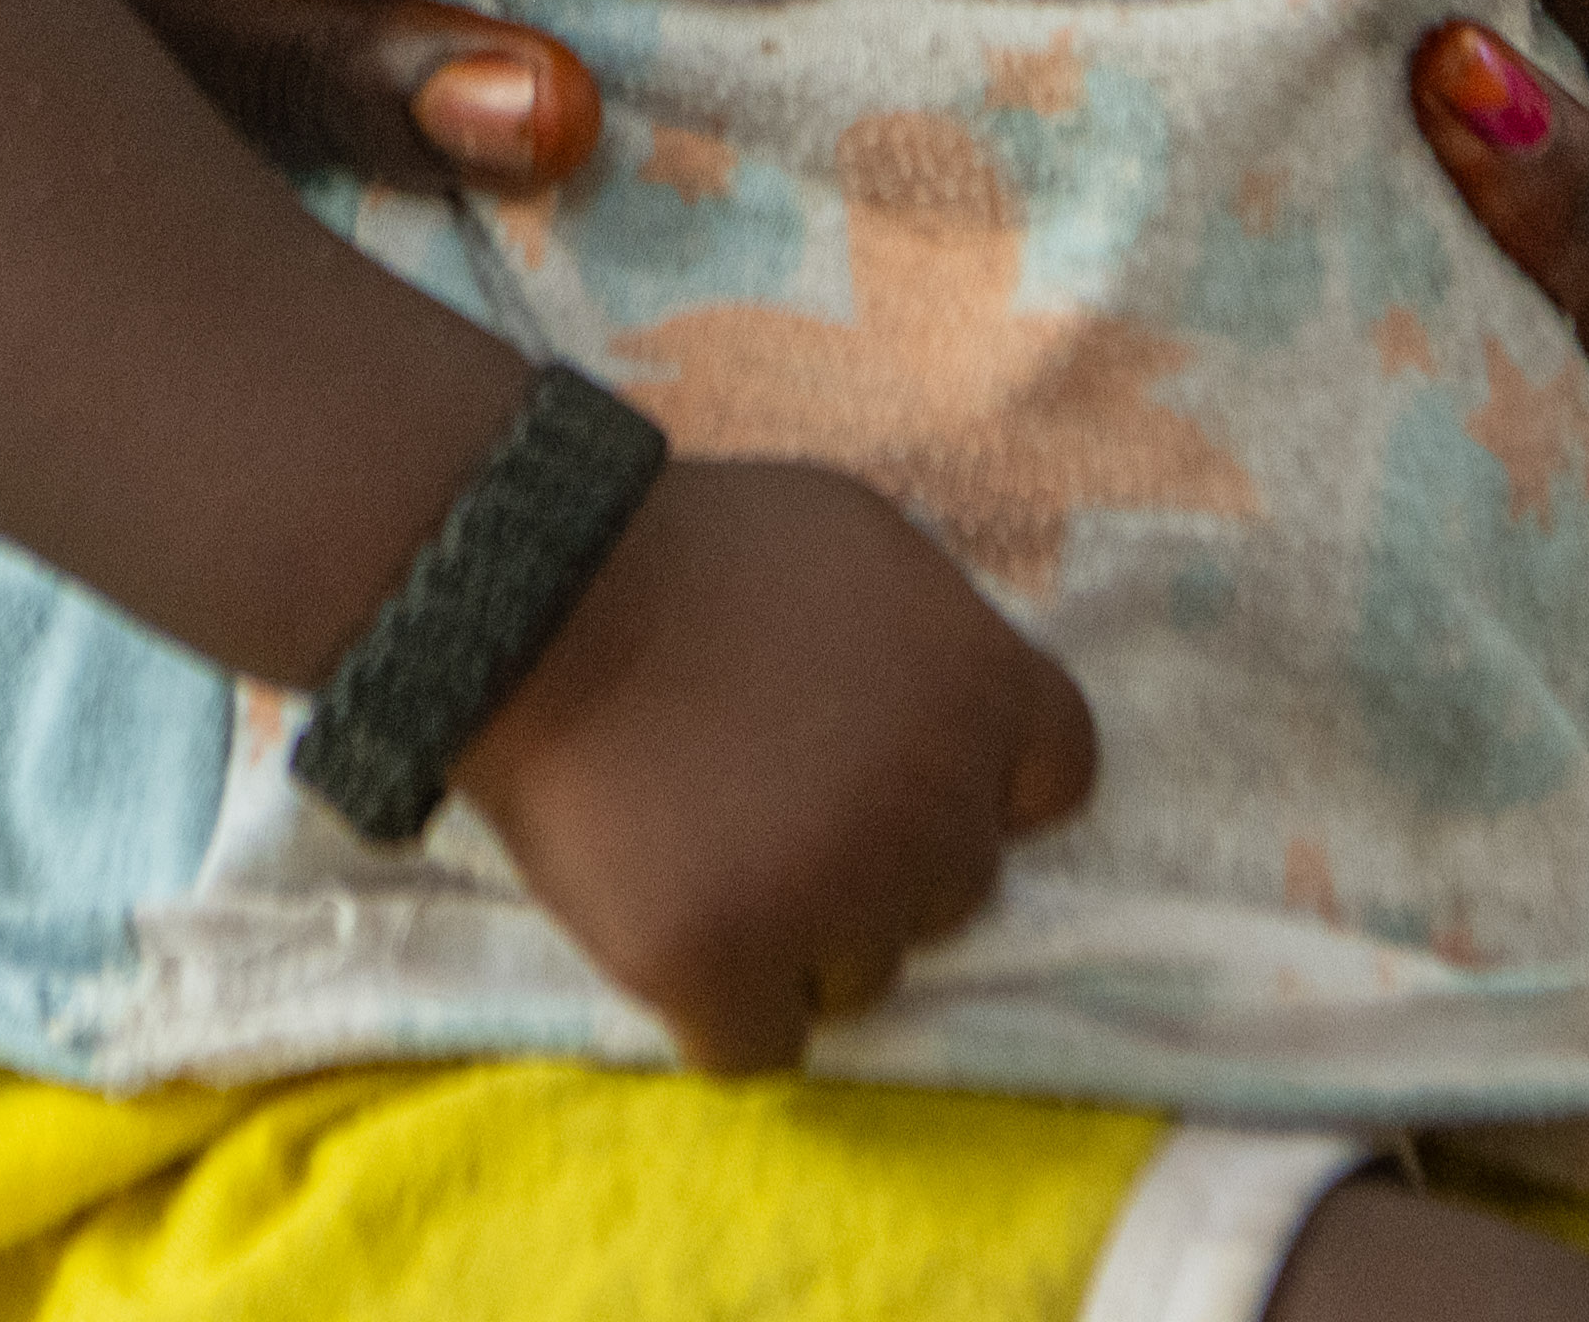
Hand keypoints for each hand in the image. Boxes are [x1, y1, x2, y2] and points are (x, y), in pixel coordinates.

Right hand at [446, 451, 1095, 1073]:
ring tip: (711, 850)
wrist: (531, 594)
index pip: (1057, 780)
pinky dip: (725, 1009)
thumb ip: (938, 639)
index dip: (980, 780)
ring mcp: (832, 899)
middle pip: (957, 890)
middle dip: (884, 859)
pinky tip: (679, 931)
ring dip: (804, 938)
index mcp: (980, 690)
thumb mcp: (861, 541)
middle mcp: (931, 808)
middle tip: (778, 800)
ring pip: (866, 976)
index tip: (903, 767)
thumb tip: (968, 717)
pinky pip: (765, 1046)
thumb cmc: (694, 552)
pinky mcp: (721, 968)